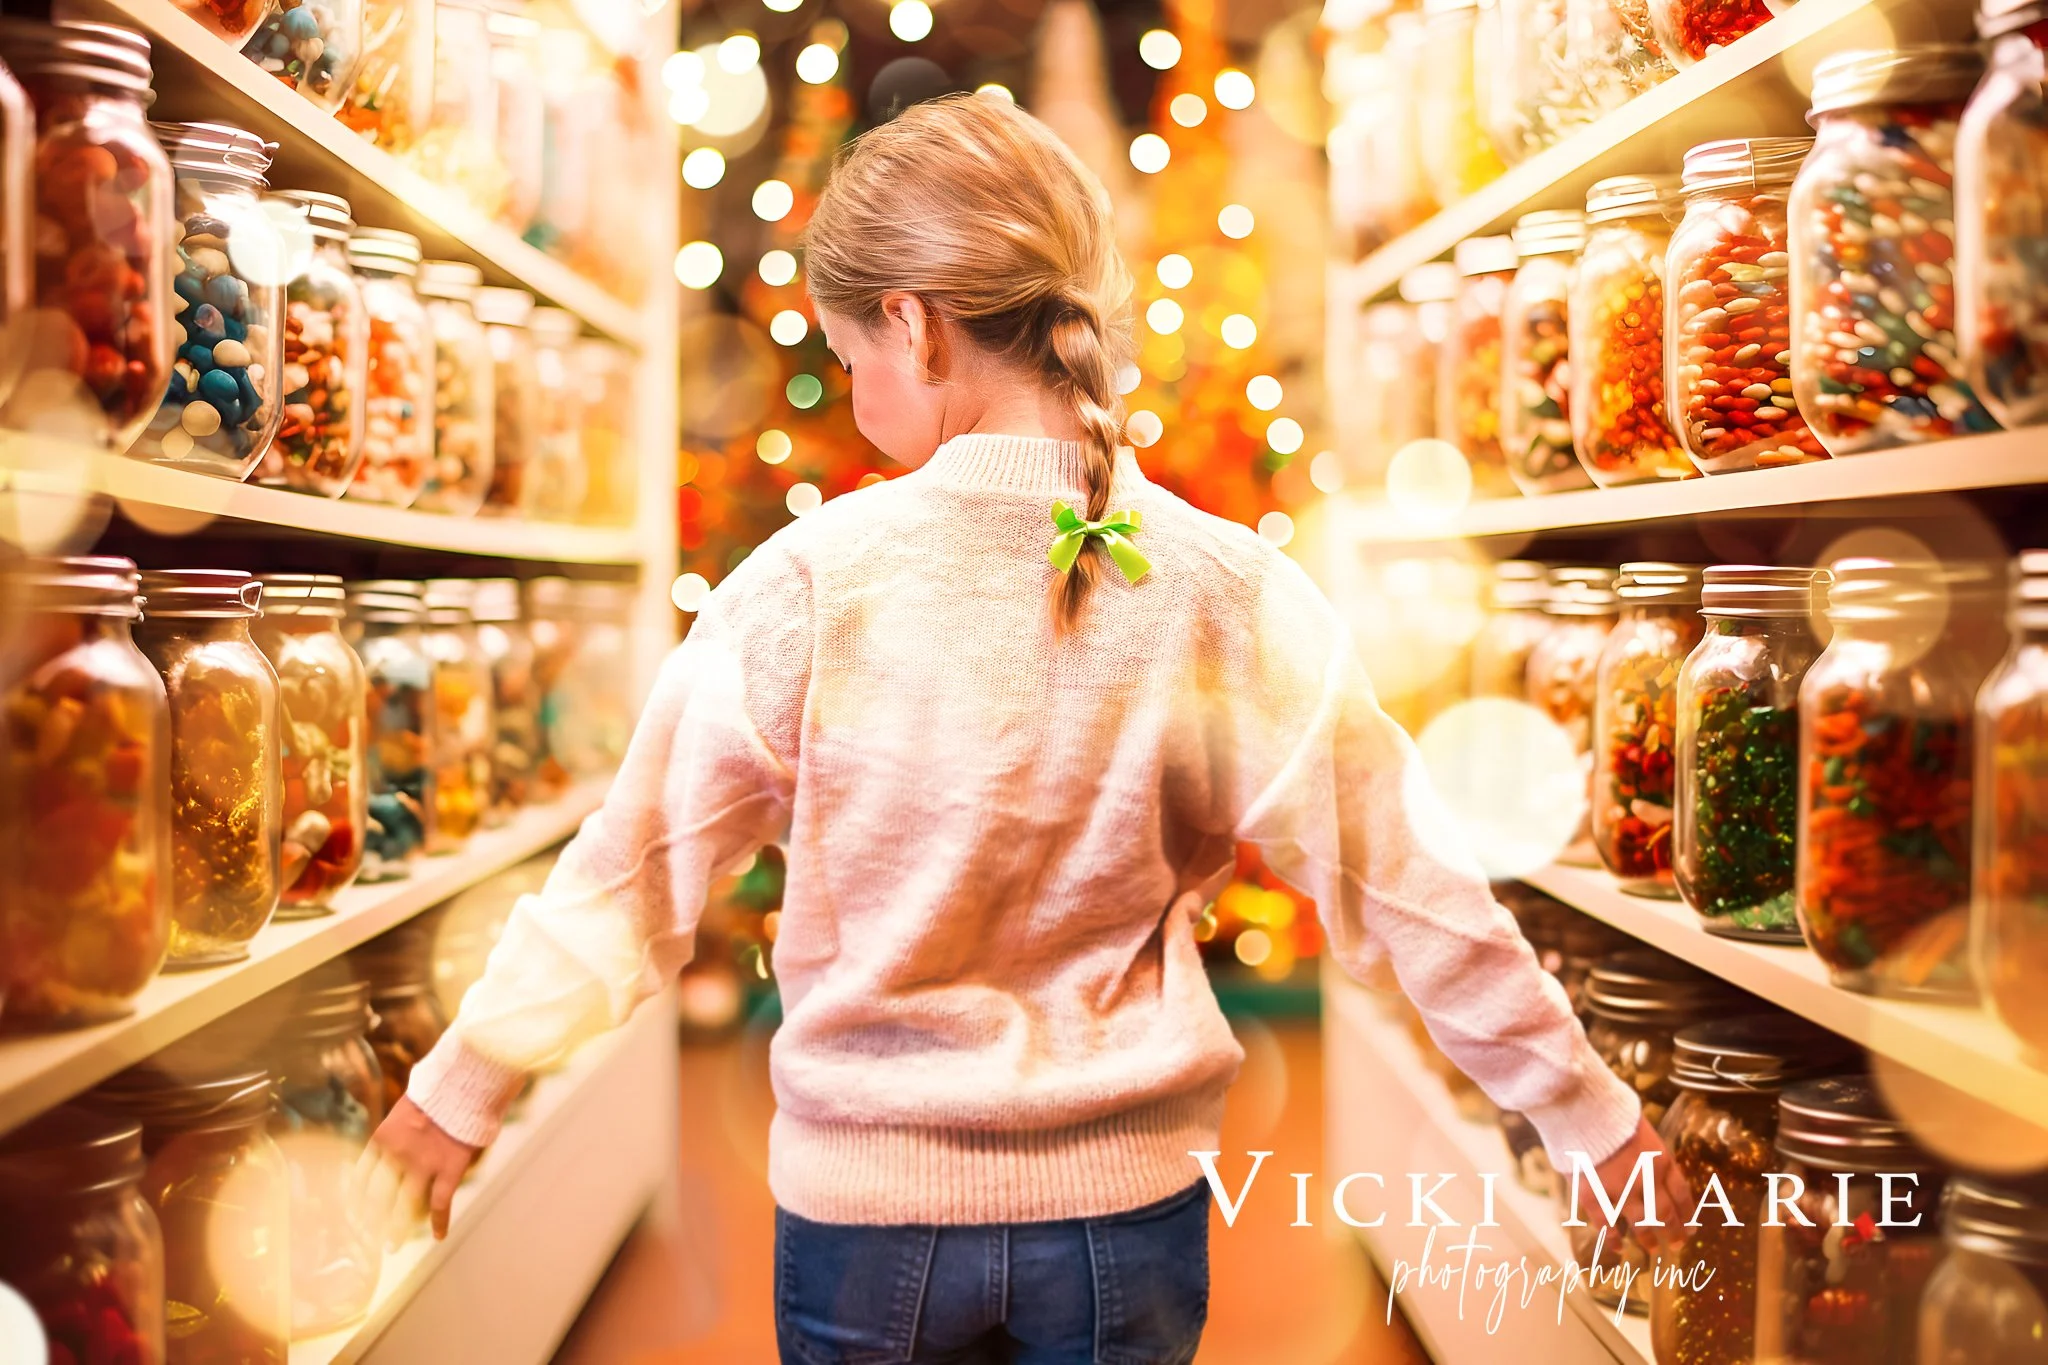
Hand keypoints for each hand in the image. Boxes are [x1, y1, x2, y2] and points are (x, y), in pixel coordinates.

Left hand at [354, 1096, 479, 1244]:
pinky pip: (441, 1203)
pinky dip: (440, 1222)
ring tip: (392, 1246)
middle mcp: (398, 1155)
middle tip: (368, 1239)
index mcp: (382, 1139)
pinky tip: (439, 1236)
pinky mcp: (449, 1168)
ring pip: (405, 1206)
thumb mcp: (404, 1111)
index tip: (352, 1216)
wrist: (464, 1082)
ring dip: (397, 1229)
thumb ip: (394, 1135)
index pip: (359, 1178)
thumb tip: (388, 1153)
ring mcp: (424, 1163)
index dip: (354, 1201)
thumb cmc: (438, 1092)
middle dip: (371, 1221)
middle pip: (378, 1197)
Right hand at [1589, 1117, 1693, 1254]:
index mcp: (1661, 1160)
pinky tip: (1618, 1248)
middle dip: (1673, 1231)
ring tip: (1651, 1248)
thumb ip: (1652, 1156)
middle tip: (1675, 1243)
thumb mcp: (1644, 1131)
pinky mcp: (1593, 1194)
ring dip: (1647, 1237)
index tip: (1690, 1229)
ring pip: (1640, 1222)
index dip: (1687, 1214)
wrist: (1580, 1109)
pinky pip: (1605, 1223)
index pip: (1681, 1194)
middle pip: (1665, 1213)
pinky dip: (1612, 1238)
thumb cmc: (1612, 1114)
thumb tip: (1658, 1175)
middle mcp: (1646, 1180)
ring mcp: (1619, 1190)